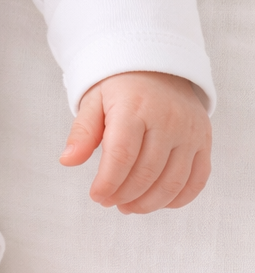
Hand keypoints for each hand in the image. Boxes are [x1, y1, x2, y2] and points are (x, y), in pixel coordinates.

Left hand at [59, 70, 210, 212]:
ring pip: (173, 182)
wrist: (157, 67)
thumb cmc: (120, 87)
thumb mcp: (94, 100)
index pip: (121, 155)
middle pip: (147, 172)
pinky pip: (197, 180)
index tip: (96, 196)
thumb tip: (67, 161)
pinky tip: (157, 202)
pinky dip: (177, 199)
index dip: (108, 183)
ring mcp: (190, 131)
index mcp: (135, 107)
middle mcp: (168, 119)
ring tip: (128, 206)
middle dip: (124, 195)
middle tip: (109, 202)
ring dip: (149, 203)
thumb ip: (83, 132)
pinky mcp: (204, 140)